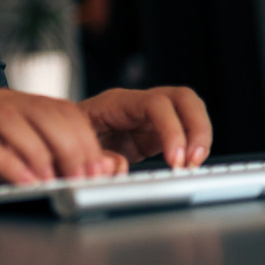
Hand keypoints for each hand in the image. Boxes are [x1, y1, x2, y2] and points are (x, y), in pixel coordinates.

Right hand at [0, 89, 120, 196]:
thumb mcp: (15, 162)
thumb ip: (55, 164)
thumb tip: (105, 168)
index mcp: (14, 104)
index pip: (62, 109)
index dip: (86, 139)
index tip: (97, 171)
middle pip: (43, 111)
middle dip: (70, 147)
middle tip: (80, 178)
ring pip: (13, 120)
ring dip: (39, 153)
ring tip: (51, 182)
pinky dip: (8, 164)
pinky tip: (23, 182)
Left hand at [78, 86, 211, 168]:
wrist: (63, 138)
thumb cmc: (66, 136)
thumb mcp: (73, 146)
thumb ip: (95, 157)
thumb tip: (118, 166)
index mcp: (117, 102)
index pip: (156, 104)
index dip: (171, 129)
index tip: (174, 160)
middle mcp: (139, 104)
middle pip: (183, 98)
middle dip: (197, 128)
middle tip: (192, 161)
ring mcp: (151, 116)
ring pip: (190, 110)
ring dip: (201, 137)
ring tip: (193, 165)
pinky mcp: (157, 132)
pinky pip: (187, 130)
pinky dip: (194, 146)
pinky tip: (187, 166)